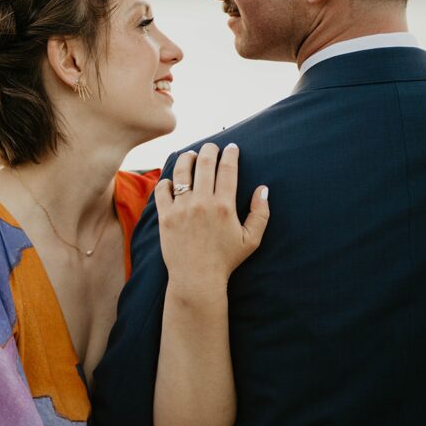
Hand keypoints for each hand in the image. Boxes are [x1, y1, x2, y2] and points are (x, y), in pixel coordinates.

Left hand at [155, 143, 269, 293]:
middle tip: (212, 146)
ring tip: (191, 155)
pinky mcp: (165, 216)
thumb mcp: (251, 240)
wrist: (196, 278)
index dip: (230, 154)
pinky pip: (162, 190)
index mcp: (224, 206)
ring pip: (181, 172)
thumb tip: (263, 189)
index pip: (227, 169)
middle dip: (210, 150)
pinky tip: (173, 180)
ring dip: (187, 158)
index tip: (231, 147)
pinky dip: (167, 181)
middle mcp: (202, 203)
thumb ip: (260, 213)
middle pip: (205, 164)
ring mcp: (181, 209)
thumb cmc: (226, 260)